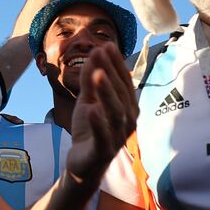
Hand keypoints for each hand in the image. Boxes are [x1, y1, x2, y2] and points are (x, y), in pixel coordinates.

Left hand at [66, 45, 137, 183]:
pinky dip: (98, 123)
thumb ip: (91, 79)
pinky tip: (90, 109)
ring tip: (97, 75)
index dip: (116, 64)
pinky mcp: (104, 152)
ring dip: (107, 93)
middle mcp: (127, 121)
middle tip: (100, 52)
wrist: (82, 163)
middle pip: (121, 95)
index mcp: (127, 107)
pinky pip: (103, 137)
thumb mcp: (87, 100)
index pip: (123, 82)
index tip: (107, 45)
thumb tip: (96, 51)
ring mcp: (117, 137)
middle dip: (111, 73)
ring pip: (115, 114)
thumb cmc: (90, 129)